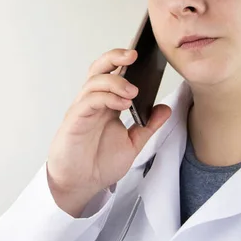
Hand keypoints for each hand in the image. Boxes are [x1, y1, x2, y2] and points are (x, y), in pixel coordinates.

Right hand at [46, 48, 170, 216]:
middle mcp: (93, 102)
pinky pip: (88, 101)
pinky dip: (106, 98)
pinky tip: (122, 103)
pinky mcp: (74, 121)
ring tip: (134, 92)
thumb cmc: (99, 163)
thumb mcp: (133, 143)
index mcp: (106, 104)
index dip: (124, 61)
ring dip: (116, 82)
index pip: (113, 73)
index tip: (145, 55)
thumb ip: (148, 125)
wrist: (81, 185)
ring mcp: (82, 110)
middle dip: (115, 57)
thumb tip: (165, 108)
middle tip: (133, 55)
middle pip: (100, 69)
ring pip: (94, 82)